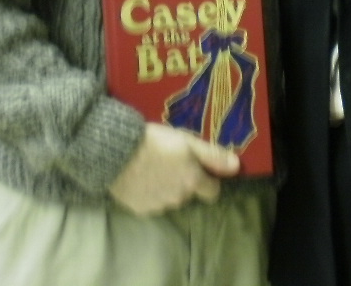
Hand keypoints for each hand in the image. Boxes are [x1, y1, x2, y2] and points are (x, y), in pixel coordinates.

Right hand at [108, 122, 240, 214]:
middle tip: (171, 162)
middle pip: (189, 193)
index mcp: (192, 181)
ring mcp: (158, 206)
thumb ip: (212, 155)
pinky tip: (140, 177)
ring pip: (170, 199)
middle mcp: (178, 197)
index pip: (212, 191)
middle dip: (184, 182)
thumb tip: (236, 167)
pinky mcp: (140, 209)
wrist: (114, 151)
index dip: (207, 179)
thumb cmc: (153, 140)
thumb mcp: (186, 141)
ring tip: (152, 167)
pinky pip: (151, 203)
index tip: (197, 167)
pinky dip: (149, 193)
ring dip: (166, 187)